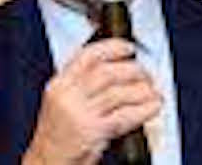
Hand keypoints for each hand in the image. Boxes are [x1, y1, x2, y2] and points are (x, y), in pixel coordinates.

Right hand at [23, 38, 161, 164]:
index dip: (112, 47)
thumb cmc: (57, 136)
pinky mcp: (93, 132)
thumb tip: (118, 68)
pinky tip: (153, 107)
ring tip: (152, 92)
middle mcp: (68, 96)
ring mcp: (79, 114)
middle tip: (146, 74)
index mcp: (60, 84)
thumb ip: (83, 84)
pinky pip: (125, 116)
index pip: (88, 55)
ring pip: (119, 93)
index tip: (129, 48)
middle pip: (107, 72)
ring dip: (142, 91)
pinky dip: (144, 110)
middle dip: (133, 71)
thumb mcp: (62, 101)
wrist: (48, 162)